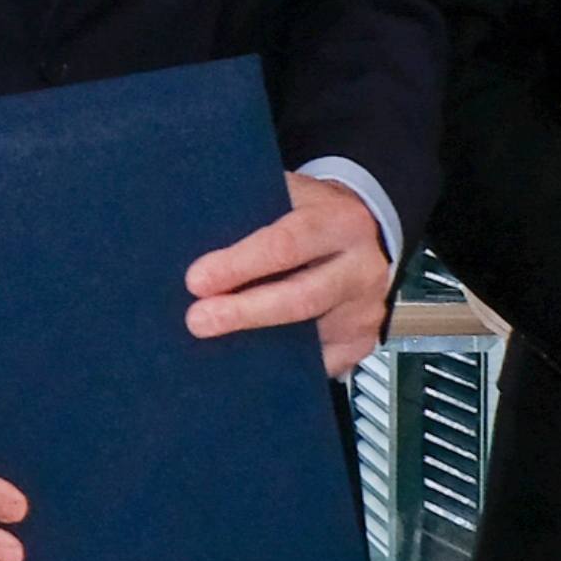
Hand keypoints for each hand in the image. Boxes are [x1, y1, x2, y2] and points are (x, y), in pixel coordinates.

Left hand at [186, 173, 399, 377]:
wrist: (368, 234)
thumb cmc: (314, 215)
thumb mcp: (292, 196)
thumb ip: (253, 212)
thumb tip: (192, 234)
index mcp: (340, 224)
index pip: (286, 244)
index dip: (239, 265)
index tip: (197, 280)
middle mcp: (361, 269)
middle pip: (300, 299)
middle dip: (243, 312)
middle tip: (198, 320)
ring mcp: (364, 311)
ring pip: (307, 338)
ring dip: (256, 343)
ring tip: (213, 345)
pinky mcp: (360, 342)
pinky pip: (316, 363)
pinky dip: (278, 364)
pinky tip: (246, 361)